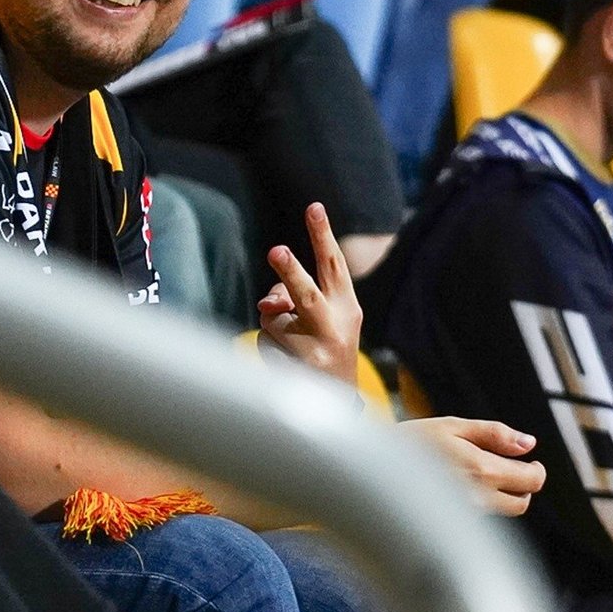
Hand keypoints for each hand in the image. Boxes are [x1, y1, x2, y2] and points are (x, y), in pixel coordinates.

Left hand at [257, 202, 361, 383]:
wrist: (337, 404)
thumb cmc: (322, 350)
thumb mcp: (317, 321)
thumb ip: (291, 301)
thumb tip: (266, 305)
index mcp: (347, 306)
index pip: (333, 265)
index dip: (322, 235)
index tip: (313, 207)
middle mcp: (338, 326)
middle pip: (306, 293)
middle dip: (289, 271)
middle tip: (275, 250)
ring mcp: (319, 349)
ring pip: (273, 320)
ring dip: (272, 328)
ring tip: (292, 348)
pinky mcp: (300, 369)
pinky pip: (265, 344)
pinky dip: (268, 350)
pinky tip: (288, 365)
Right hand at [399, 417, 545, 515]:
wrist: (373, 467)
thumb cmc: (409, 443)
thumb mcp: (452, 426)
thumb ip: (494, 434)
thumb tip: (528, 443)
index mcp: (482, 470)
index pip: (531, 481)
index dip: (536, 469)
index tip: (529, 460)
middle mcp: (477, 497)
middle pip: (521, 502)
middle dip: (524, 485)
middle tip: (513, 468)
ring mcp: (465, 513)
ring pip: (502, 511)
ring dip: (504, 494)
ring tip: (482, 474)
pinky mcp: (452, 522)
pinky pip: (481, 515)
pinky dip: (483, 502)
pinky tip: (462, 485)